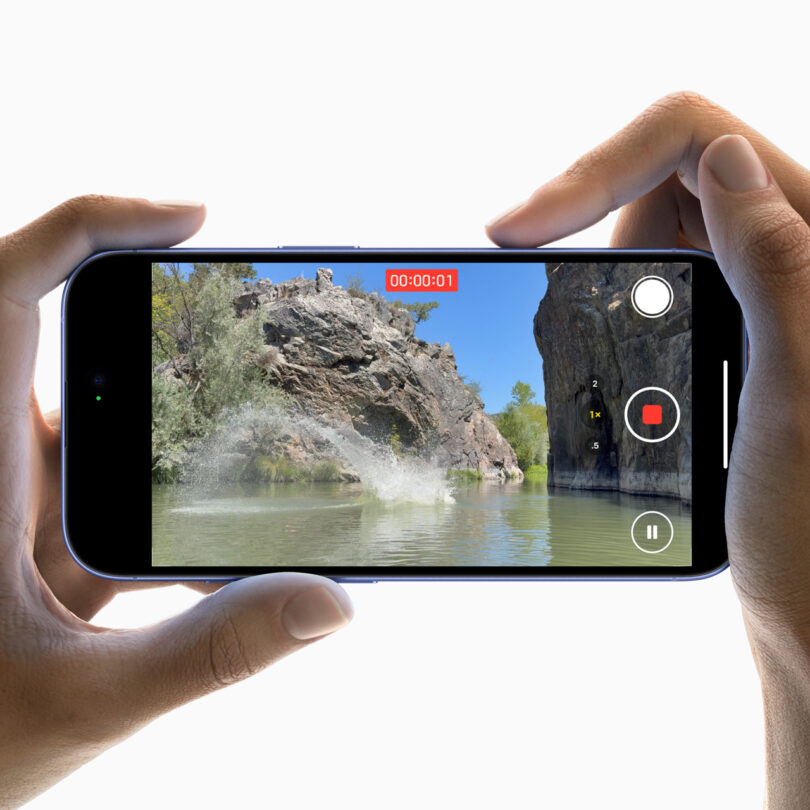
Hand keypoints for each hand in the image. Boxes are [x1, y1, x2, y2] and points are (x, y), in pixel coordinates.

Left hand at [0, 196, 353, 808]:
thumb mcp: (83, 699)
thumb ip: (208, 650)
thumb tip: (332, 601)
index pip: (12, 286)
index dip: (97, 224)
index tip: (195, 217)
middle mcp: (0, 461)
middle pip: (89, 355)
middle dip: (178, 361)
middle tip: (265, 365)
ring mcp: (25, 502)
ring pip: (112, 429)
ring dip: (180, 446)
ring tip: (248, 471)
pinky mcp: (48, 540)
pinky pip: (119, 491)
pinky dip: (173, 505)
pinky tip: (218, 547)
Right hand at [486, 92, 809, 805]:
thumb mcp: (798, 395)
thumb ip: (777, 265)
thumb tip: (722, 158)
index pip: (698, 147)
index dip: (598, 169)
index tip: (521, 226)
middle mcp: (796, 259)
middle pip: (669, 180)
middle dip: (590, 215)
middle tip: (526, 262)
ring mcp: (760, 293)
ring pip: (661, 231)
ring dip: (609, 268)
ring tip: (575, 326)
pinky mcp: (734, 328)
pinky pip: (667, 280)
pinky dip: (621, 301)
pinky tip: (598, 342)